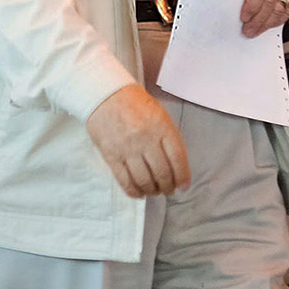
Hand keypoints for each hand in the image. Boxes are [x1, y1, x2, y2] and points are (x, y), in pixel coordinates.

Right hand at [86, 84, 190, 198]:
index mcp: (162, 126)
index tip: (183, 186)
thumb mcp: (159, 114)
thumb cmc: (136, 104)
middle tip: (168, 190)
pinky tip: (139, 193)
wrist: (105, 95)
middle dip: (168, 186)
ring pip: (144, 180)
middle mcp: (146, 139)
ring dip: (152, 190)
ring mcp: (128, 149)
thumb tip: (177, 165)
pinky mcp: (111, 155)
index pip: (177, 158)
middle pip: (162, 173)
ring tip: (154, 191)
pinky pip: (124, 180)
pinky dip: (134, 192)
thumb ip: (169, 137)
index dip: (182, 176)